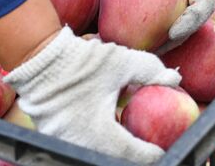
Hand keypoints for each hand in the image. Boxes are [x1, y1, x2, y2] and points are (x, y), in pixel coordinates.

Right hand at [3, 27, 180, 164]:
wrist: (40, 59)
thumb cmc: (82, 61)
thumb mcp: (121, 62)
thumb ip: (151, 70)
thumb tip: (175, 79)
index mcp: (100, 134)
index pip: (135, 155)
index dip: (153, 153)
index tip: (163, 149)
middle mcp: (81, 145)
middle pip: (115, 159)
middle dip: (133, 155)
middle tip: (147, 145)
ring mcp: (64, 144)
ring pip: (97, 154)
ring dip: (114, 150)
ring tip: (130, 139)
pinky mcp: (54, 138)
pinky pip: (81, 147)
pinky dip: (97, 144)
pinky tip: (107, 131)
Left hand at [126, 0, 214, 53]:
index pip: (203, 7)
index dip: (189, 24)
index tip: (169, 33)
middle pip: (191, 17)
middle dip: (175, 36)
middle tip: (153, 49)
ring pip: (176, 13)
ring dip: (163, 30)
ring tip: (144, 44)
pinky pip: (161, 3)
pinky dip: (151, 16)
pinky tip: (134, 26)